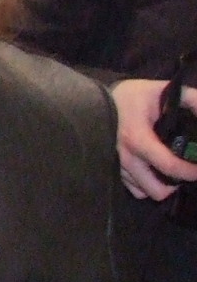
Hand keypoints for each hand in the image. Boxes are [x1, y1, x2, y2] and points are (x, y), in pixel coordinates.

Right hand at [110, 78, 196, 198]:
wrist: (95, 99)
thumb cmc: (131, 96)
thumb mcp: (162, 90)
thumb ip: (192, 100)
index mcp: (138, 138)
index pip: (169, 166)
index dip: (190, 172)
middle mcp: (126, 157)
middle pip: (157, 190)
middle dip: (175, 184)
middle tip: (182, 169)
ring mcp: (116, 165)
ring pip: (144, 192)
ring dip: (159, 184)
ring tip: (167, 169)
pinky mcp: (110, 169)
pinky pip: (132, 188)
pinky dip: (144, 184)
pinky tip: (151, 170)